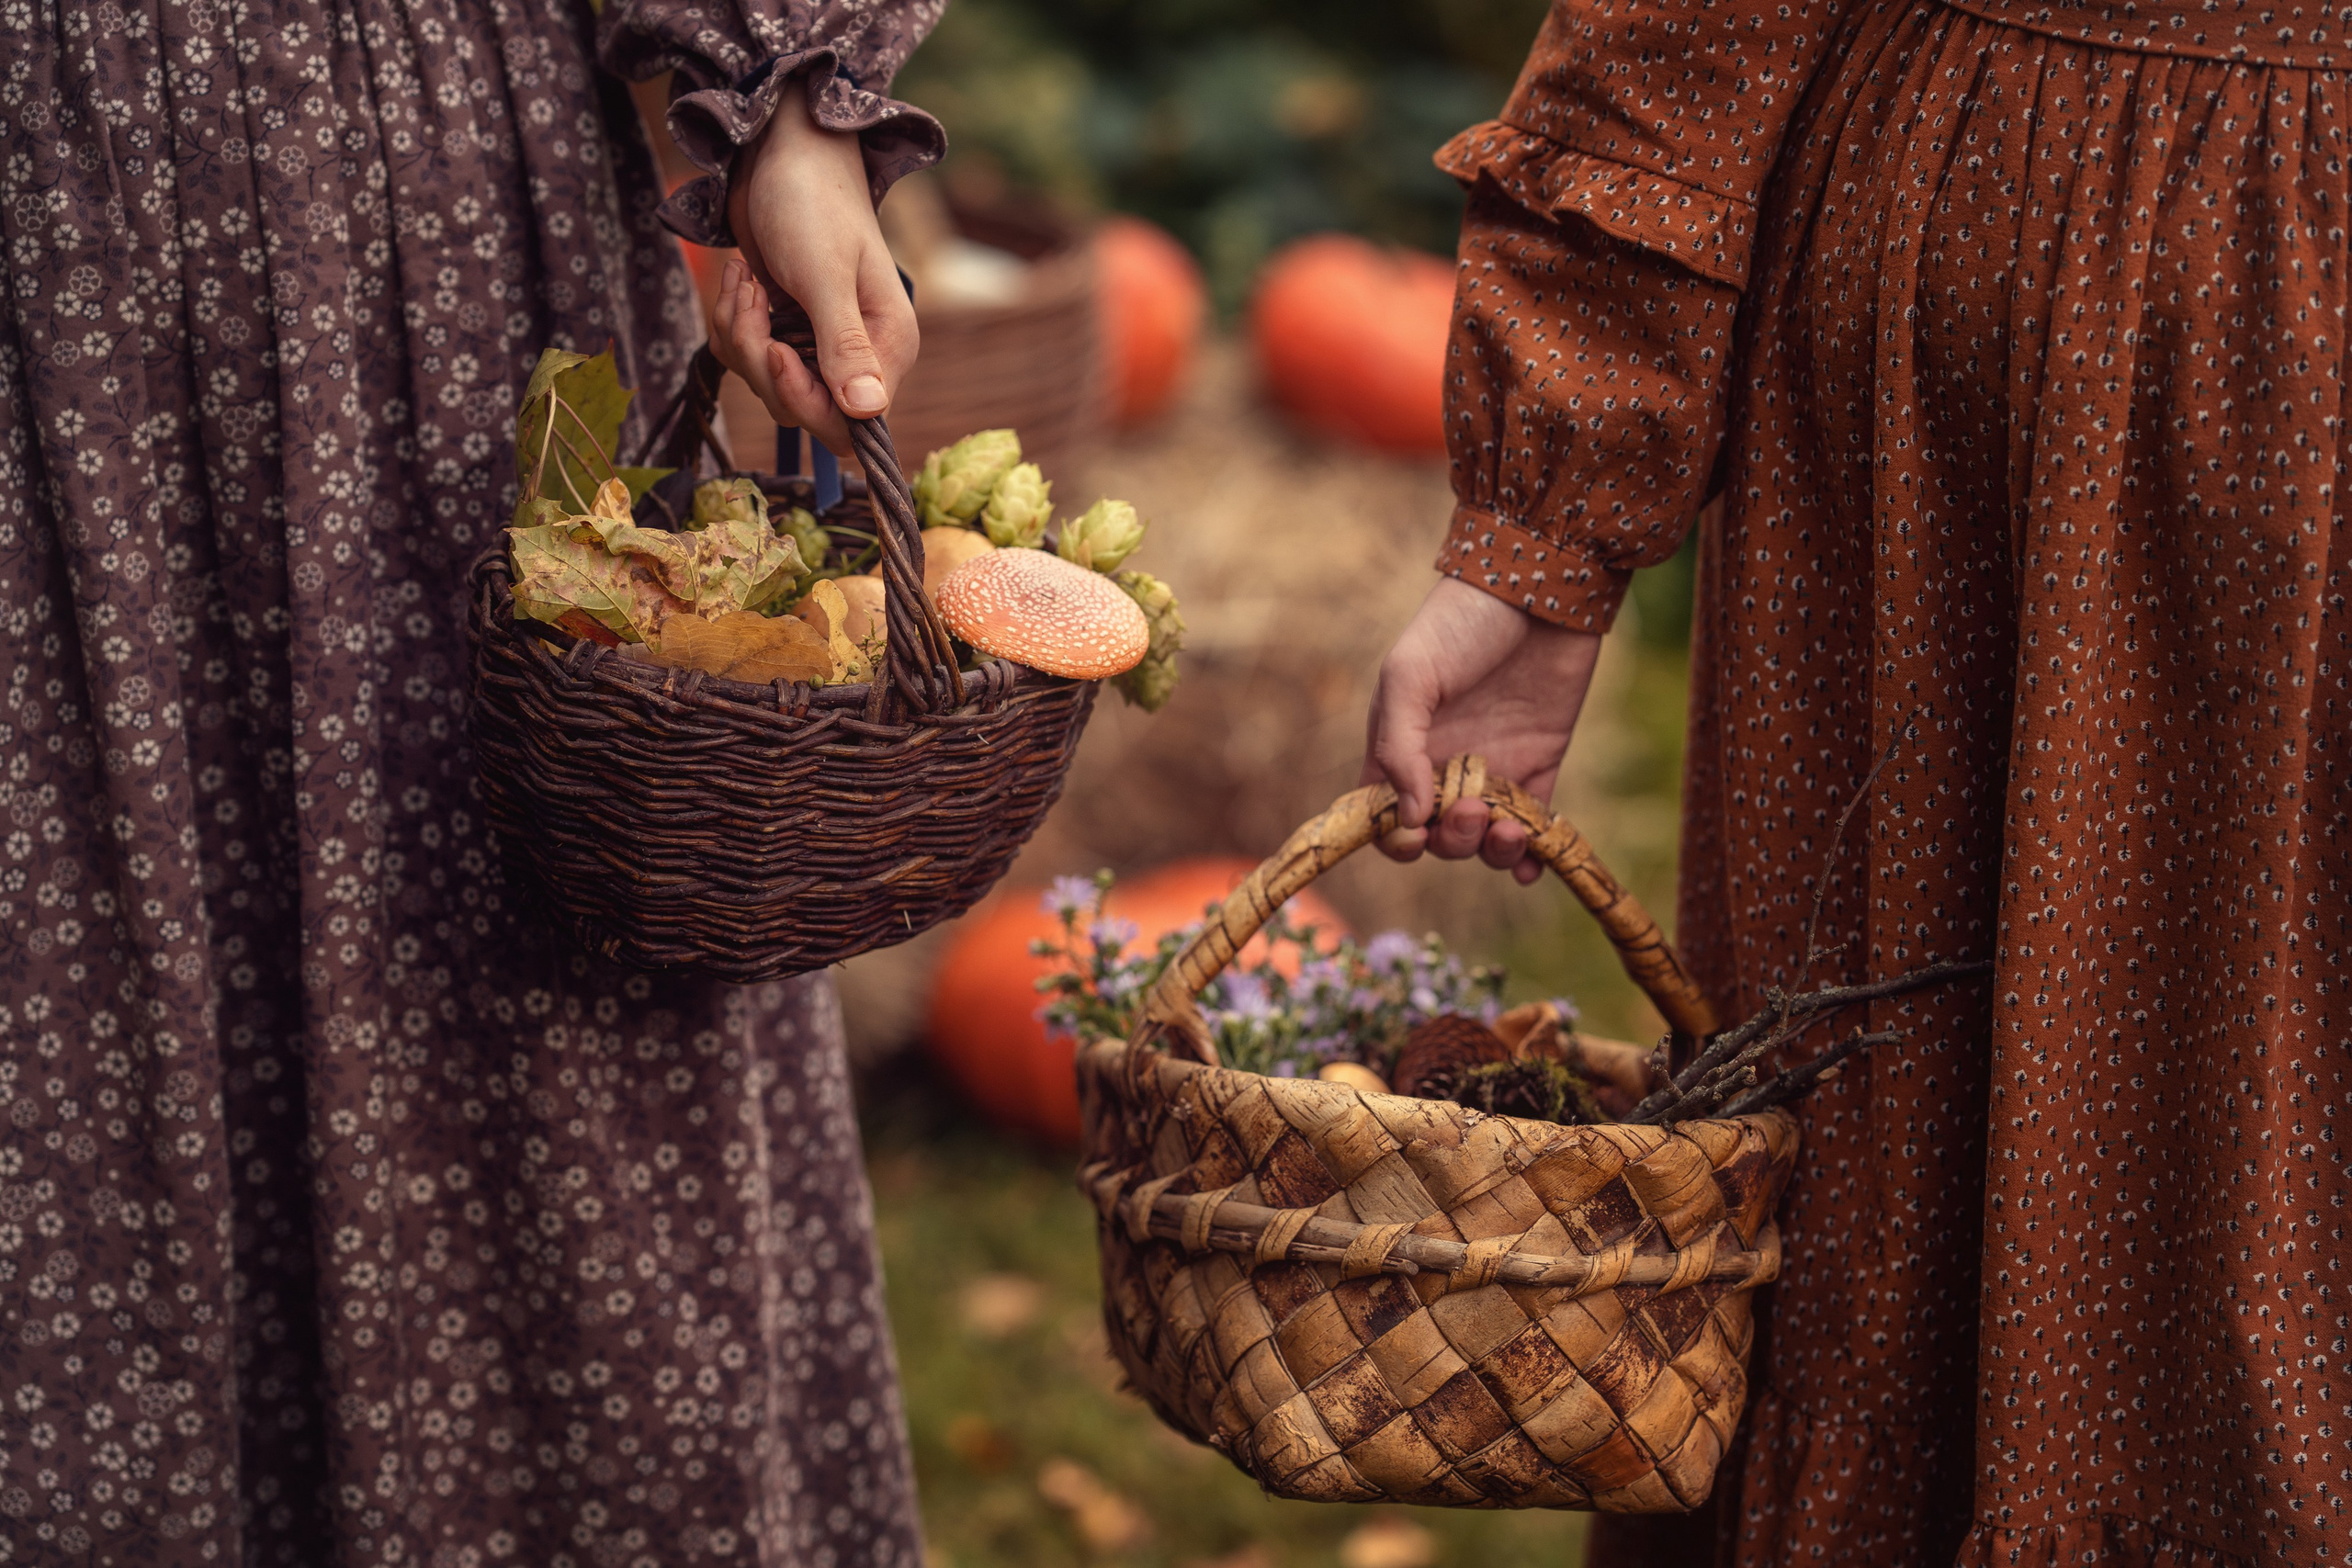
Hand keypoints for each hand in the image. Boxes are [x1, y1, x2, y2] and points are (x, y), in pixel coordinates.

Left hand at [709, 86, 916, 455]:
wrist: (785, 152)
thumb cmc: (813, 204)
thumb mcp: (825, 275)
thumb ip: (844, 345)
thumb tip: (867, 412)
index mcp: (887, 347)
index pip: (850, 423)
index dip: (804, 401)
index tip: (773, 351)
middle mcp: (858, 355)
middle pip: (800, 410)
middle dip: (760, 360)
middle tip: (751, 300)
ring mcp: (817, 344)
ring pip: (765, 384)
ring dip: (739, 335)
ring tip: (743, 279)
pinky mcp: (783, 329)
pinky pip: (745, 358)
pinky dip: (730, 323)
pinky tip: (739, 278)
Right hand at [1360, 577, 1601, 882]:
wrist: (1541, 585)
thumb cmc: (1461, 622)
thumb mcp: (1410, 674)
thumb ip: (1399, 746)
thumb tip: (1411, 818)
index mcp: (1403, 746)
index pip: (1385, 814)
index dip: (1395, 837)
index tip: (1415, 834)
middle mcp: (1445, 765)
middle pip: (1438, 836)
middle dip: (1453, 840)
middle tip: (1474, 809)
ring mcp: (1495, 767)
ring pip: (1485, 840)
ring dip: (1491, 852)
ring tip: (1508, 829)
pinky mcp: (1542, 763)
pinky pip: (1534, 827)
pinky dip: (1531, 856)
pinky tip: (1532, 861)